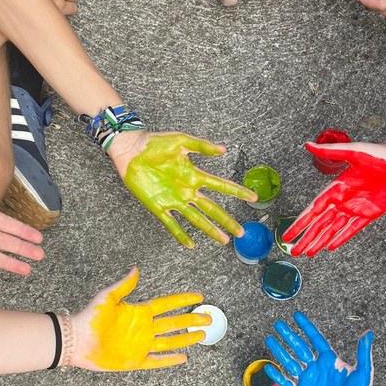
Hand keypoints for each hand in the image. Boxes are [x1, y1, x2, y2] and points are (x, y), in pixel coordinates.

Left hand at [70, 266, 209, 370]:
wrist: (77, 340)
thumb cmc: (90, 317)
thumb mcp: (108, 297)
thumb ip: (124, 285)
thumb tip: (136, 268)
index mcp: (139, 312)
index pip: (167, 304)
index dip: (182, 300)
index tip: (198, 296)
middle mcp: (144, 328)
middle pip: (174, 324)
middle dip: (192, 320)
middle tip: (209, 318)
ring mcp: (141, 345)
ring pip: (170, 342)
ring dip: (186, 338)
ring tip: (202, 335)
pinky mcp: (136, 360)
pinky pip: (157, 360)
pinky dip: (170, 360)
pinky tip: (184, 357)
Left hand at [108, 130, 256, 246]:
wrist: (131, 150)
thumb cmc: (155, 143)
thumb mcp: (181, 140)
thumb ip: (201, 146)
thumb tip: (223, 150)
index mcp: (194, 175)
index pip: (221, 186)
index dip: (237, 192)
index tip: (253, 198)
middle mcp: (187, 190)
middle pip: (212, 209)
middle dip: (227, 220)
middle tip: (240, 232)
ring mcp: (174, 200)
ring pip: (196, 219)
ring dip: (210, 230)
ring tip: (223, 241)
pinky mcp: (158, 206)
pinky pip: (172, 224)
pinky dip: (181, 235)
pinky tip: (190, 245)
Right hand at [264, 312, 373, 385]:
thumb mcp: (363, 371)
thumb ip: (363, 352)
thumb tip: (368, 333)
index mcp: (329, 360)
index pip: (315, 339)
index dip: (306, 327)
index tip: (297, 316)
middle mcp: (316, 368)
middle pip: (299, 348)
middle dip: (288, 336)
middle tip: (278, 324)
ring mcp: (308, 381)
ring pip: (289, 362)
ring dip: (279, 351)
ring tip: (269, 339)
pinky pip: (286, 383)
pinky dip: (277, 376)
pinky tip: (269, 367)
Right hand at [284, 143, 385, 255]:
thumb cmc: (381, 154)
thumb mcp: (353, 151)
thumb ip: (331, 151)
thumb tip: (308, 145)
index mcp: (336, 187)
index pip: (313, 208)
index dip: (300, 222)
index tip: (289, 232)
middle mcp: (343, 200)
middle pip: (320, 223)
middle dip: (305, 237)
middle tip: (293, 249)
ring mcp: (355, 208)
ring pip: (333, 229)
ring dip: (319, 241)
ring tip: (307, 253)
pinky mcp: (369, 214)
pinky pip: (351, 230)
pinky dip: (340, 239)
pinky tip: (330, 247)